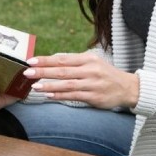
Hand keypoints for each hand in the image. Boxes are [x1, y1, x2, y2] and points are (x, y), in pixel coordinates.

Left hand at [23, 52, 138, 109]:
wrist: (127, 88)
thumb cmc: (105, 74)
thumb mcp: (92, 62)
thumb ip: (74, 62)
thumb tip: (52, 61)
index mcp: (88, 59)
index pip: (63, 59)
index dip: (46, 60)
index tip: (31, 60)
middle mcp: (90, 70)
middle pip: (62, 70)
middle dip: (43, 71)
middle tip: (27, 72)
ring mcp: (92, 84)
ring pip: (66, 84)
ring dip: (48, 85)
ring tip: (34, 86)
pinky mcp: (94, 97)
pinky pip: (73, 96)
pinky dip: (60, 95)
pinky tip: (49, 95)